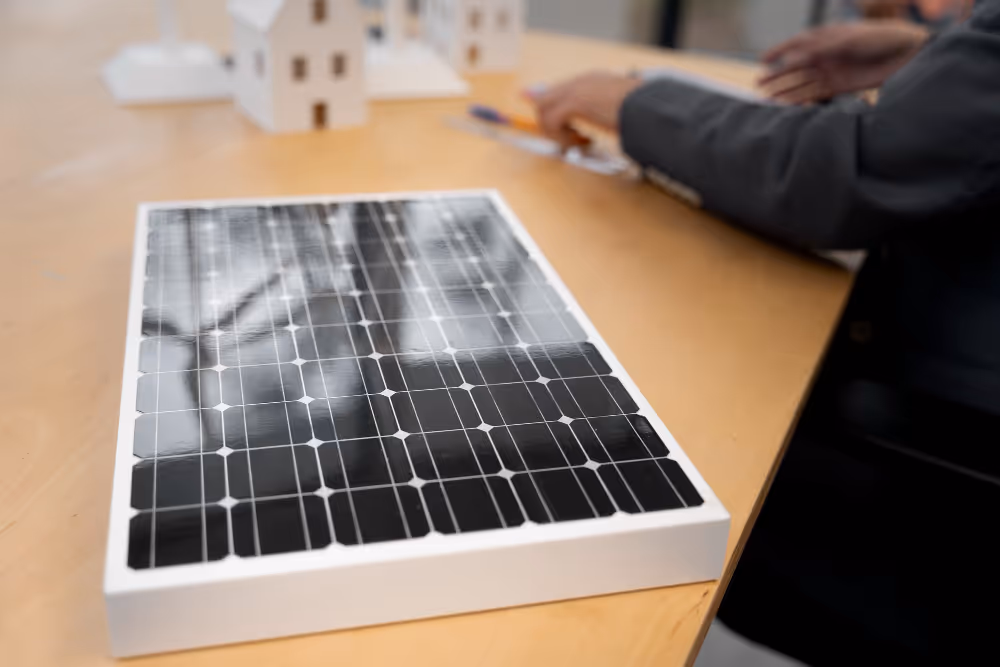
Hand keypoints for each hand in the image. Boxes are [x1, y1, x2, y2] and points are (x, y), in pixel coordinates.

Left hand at [528, 71, 641, 146]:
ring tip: (579, 142)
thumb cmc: (645, 113)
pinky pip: (551, 121)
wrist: (652, 107)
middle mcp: (581, 81)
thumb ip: (605, 116)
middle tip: (573, 142)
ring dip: (556, 132)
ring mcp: (576, 89)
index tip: (571, 135)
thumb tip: (595, 131)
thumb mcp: (623, 113)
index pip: (559, 92)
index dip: (556, 116)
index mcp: (594, 80)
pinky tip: (583, 142)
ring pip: (542, 110)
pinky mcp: (574, 101)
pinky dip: (562, 137)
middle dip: (551, 125)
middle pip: (544, 100)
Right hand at [759, 20, 929, 104]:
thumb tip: (793, 59)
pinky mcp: (840, 87)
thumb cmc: (881, 38)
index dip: (779, 51)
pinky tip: (788, 106)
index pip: (797, 43)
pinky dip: (801, 100)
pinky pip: (815, 95)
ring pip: (802, 82)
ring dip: (785, 90)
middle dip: (777, 75)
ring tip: (767, 100)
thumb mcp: (849, 40)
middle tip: (758, 84)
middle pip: (796, 66)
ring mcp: (832, 71)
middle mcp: (826, 55)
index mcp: (827, 37)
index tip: (762, 60)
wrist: (908, 53)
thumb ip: (821, 49)